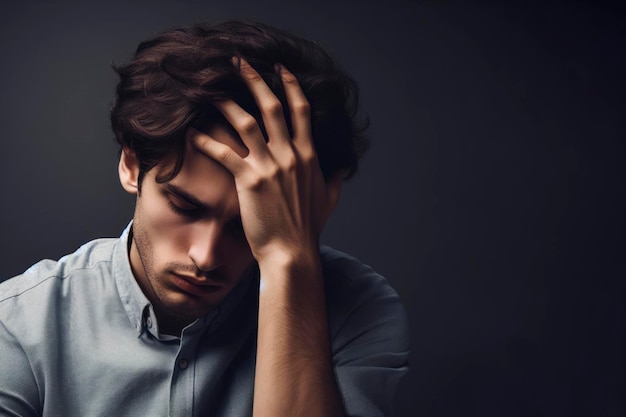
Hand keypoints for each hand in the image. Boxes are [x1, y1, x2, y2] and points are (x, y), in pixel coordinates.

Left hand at [190, 58, 340, 264]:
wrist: (293, 252)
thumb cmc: (308, 229)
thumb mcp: (329, 200)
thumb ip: (333, 180)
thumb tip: (339, 170)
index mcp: (309, 155)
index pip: (301, 111)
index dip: (290, 86)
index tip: (280, 68)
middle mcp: (291, 154)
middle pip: (272, 107)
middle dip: (254, 80)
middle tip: (238, 63)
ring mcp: (271, 166)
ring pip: (246, 122)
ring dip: (226, 102)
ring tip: (210, 89)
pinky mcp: (251, 180)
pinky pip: (224, 153)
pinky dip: (206, 141)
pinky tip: (191, 132)